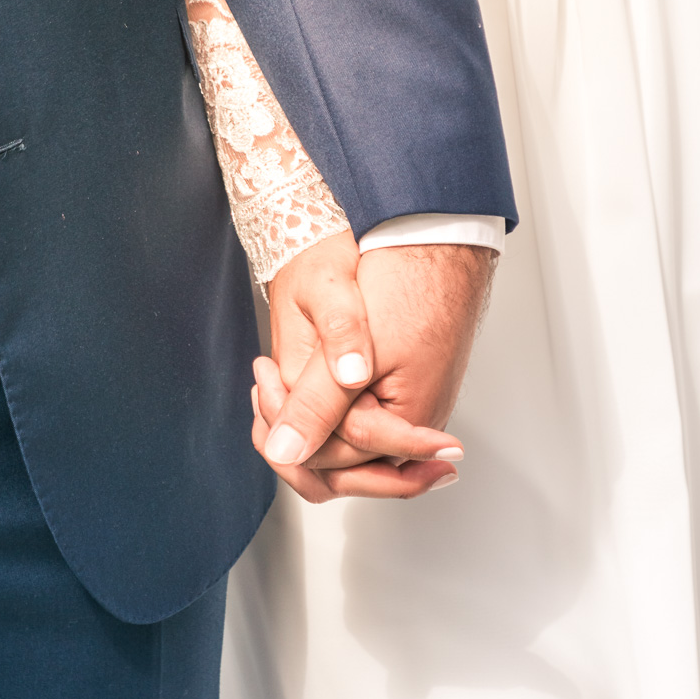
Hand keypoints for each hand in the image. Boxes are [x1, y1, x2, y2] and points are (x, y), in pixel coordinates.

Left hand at [254, 233, 494, 500]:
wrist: (432, 235)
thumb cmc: (403, 279)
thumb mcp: (344, 348)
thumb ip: (315, 405)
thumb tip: (285, 451)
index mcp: (407, 422)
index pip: (331, 460)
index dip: (288, 425)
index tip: (267, 378)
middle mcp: (414, 424)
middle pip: (338, 463)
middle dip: (293, 427)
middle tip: (268, 378)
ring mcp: (410, 408)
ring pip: (343, 444)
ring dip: (303, 417)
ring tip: (276, 378)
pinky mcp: (402, 390)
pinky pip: (355, 418)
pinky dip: (320, 403)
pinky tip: (300, 379)